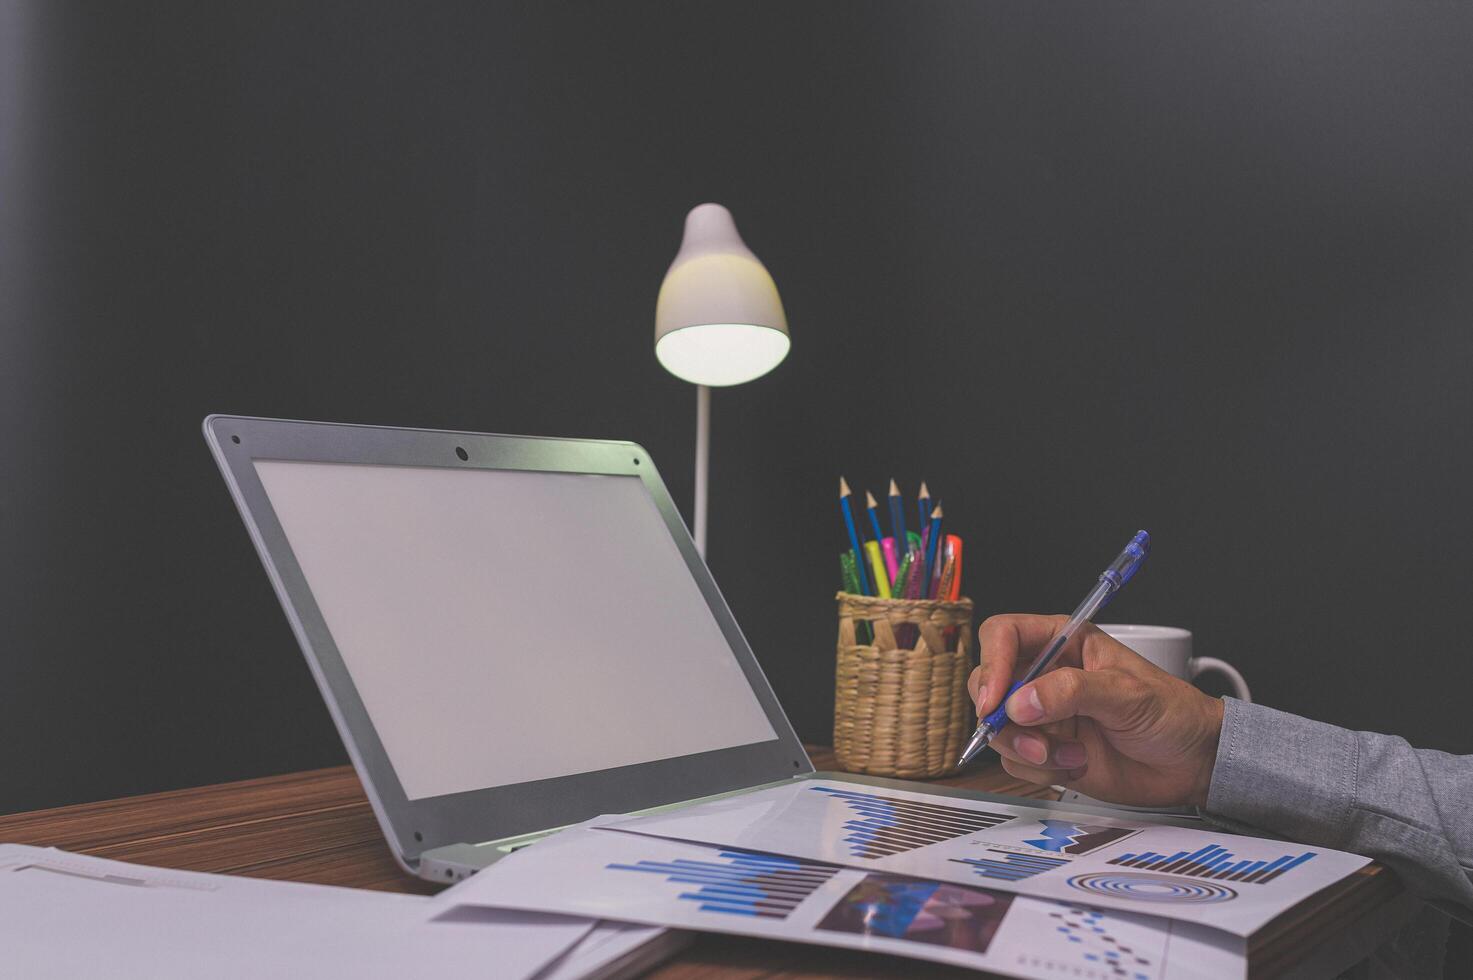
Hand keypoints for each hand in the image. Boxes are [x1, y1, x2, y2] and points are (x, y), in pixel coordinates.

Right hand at [967, 614, 1225, 807]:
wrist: (1192, 763)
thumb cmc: (1171, 712)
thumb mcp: (1127, 693)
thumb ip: (1073, 691)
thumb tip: (1021, 702)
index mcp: (1063, 643)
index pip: (1004, 635)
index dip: (993, 662)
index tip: (995, 699)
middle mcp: (1045, 676)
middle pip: (987, 684)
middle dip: (1002, 716)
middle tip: (1031, 738)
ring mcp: (1043, 716)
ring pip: (997, 729)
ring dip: (1026, 749)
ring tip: (1069, 755)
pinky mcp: (1045, 752)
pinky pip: (1015, 762)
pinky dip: (1040, 771)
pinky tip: (1076, 764)